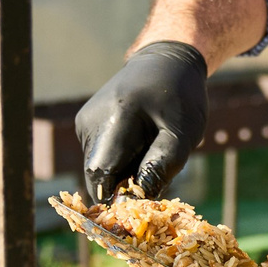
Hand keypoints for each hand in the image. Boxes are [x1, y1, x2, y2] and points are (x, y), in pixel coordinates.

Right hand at [78, 41, 209, 200]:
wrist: (165, 62)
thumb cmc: (180, 98)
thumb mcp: (183, 133)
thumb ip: (161, 166)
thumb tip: (140, 198)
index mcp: (115, 117)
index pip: (101, 173)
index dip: (115, 196)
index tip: (139, 204)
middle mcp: (90, 120)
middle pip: (98, 174)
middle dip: (123, 186)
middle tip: (153, 175)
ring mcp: (84, 122)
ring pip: (98, 167)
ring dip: (122, 172)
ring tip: (149, 151)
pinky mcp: (84, 124)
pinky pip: (98, 155)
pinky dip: (118, 160)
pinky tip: (138, 144)